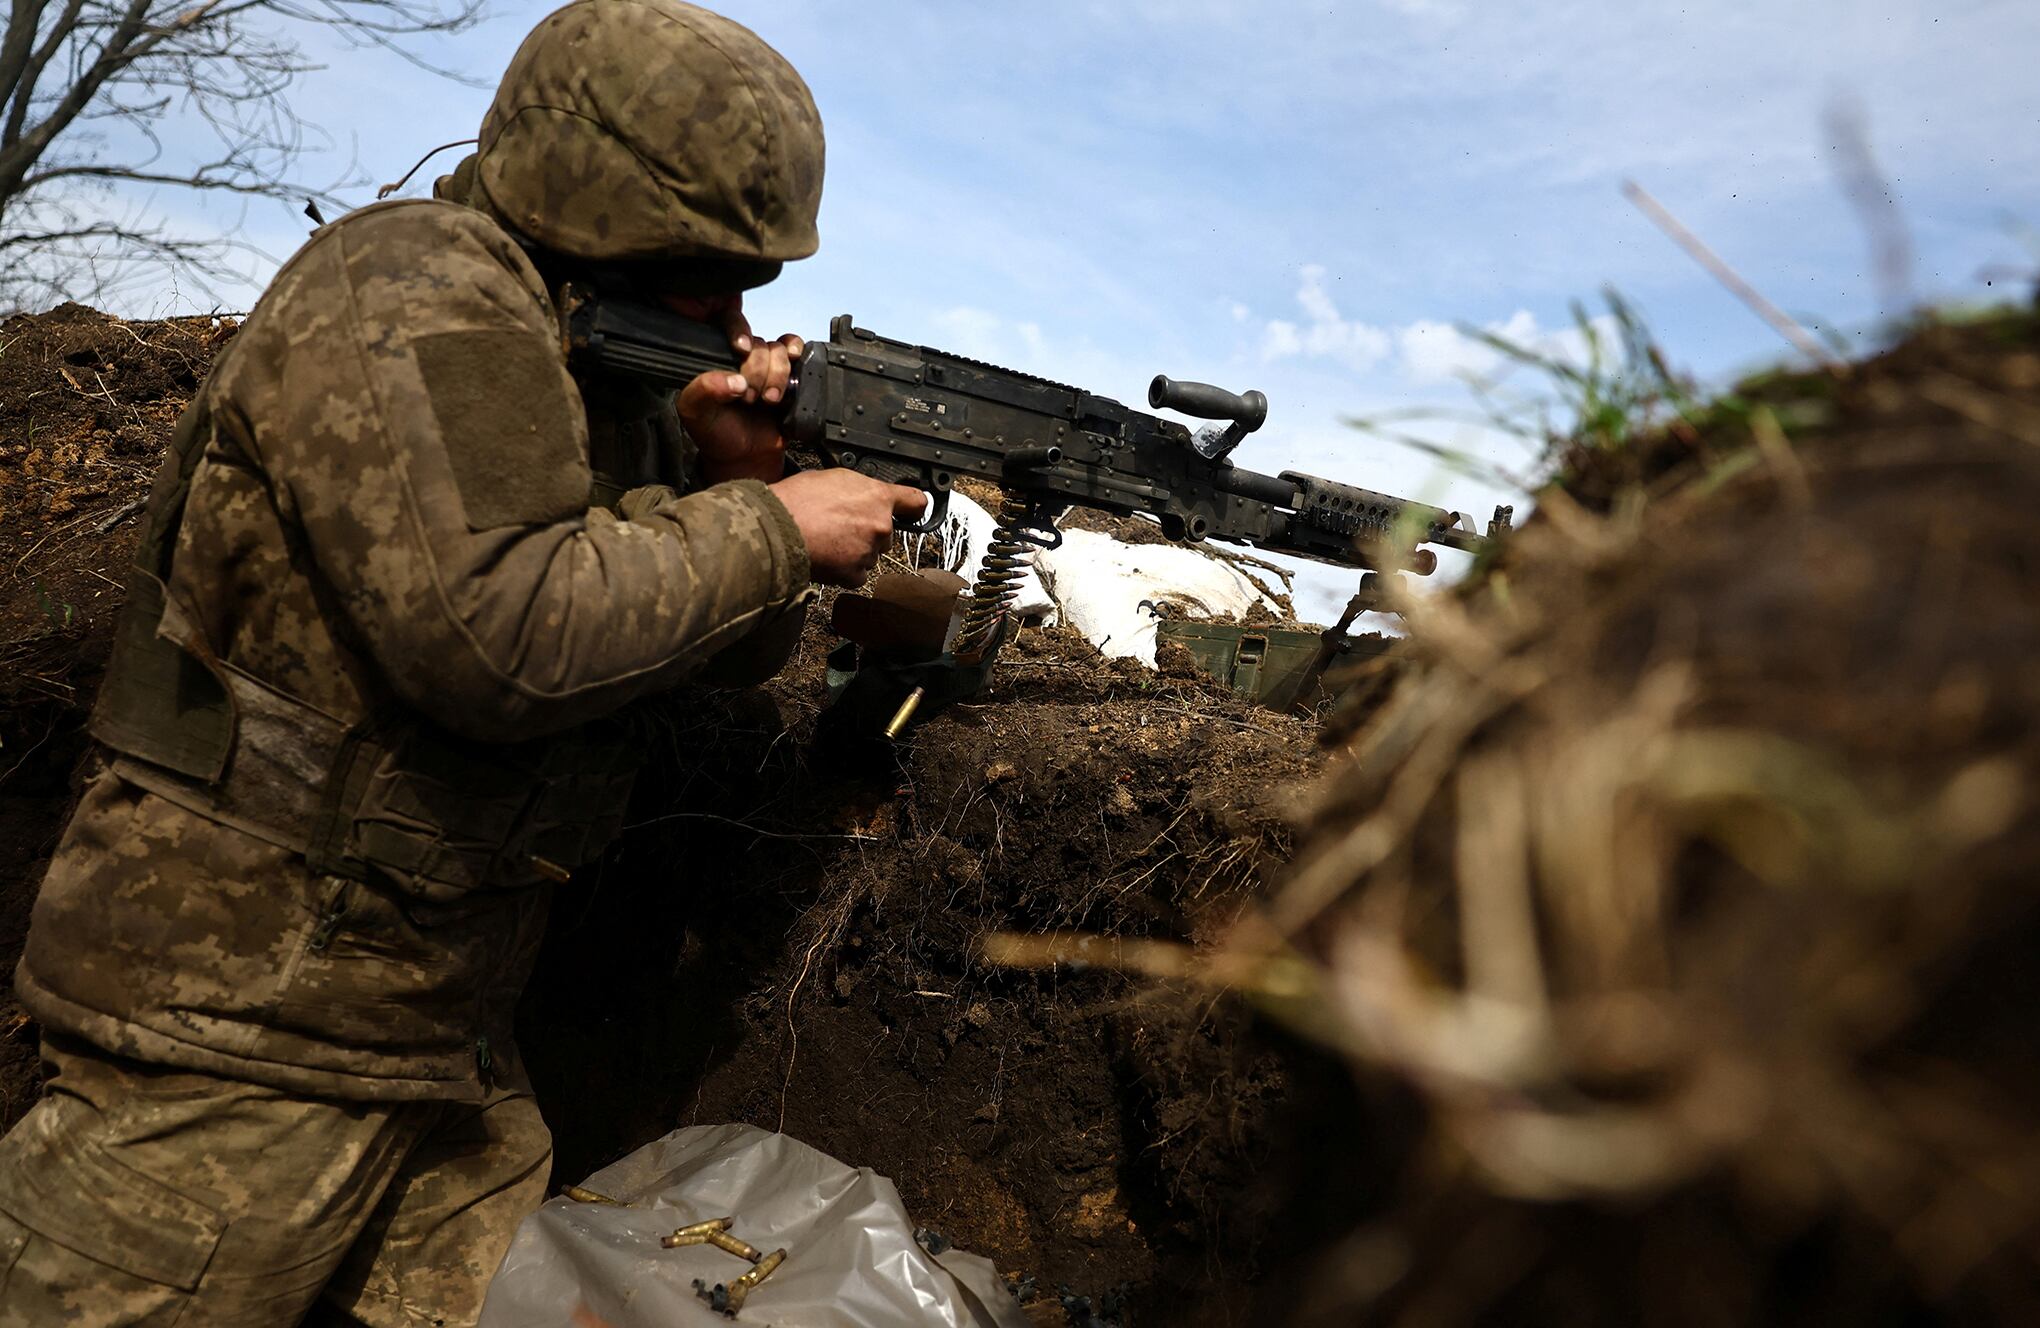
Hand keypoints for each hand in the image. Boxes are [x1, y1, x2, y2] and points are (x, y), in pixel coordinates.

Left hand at [673, 295, 803, 484]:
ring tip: (768, 400)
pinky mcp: (789, 376)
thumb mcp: (696, 413)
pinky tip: (794, 363)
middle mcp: (743, 359)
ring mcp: (767, 366)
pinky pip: (797, 351)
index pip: (730, 329)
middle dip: (757, 373)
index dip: (741, 339)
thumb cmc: (717, 433)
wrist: (745, 458)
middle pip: (760, 344)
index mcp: (717, 359)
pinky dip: (797, 352)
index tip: (741, 353)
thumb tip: (735, 380)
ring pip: (779, 349)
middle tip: (748, 399)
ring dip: (777, 375)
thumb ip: (703, 391)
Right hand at [771, 469, 926, 586]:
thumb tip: (860, 494)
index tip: (914, 510)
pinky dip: (845, 569)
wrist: (776, 530)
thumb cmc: (796, 501)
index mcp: (877, 497)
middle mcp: (880, 526)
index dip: (914, 507)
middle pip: (885, 532)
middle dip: (868, 531)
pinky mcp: (856, 574)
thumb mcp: (830, 477)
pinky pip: (857, 573)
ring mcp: (870, 552)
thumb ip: (856, 488)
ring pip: (870, 554)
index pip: (915, 502)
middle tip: (840, 526)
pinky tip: (827, 557)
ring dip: (855, 550)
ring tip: (827, 540)